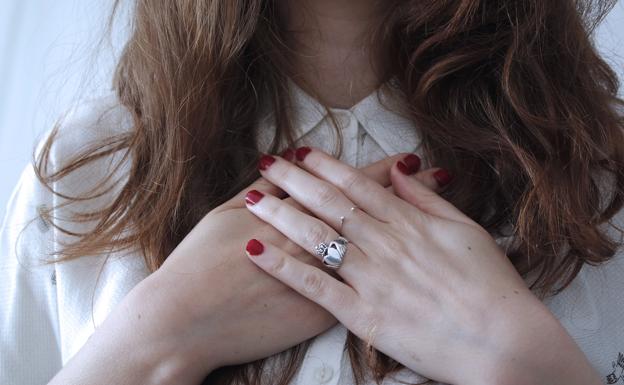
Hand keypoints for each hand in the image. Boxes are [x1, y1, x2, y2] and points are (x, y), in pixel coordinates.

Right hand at [48, 150, 444, 384]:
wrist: (185, 321)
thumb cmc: (199, 264)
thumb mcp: (226, 214)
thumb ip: (263, 190)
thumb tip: (288, 164)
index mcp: (296, 212)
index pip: (349, 186)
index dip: (382, 170)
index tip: (411, 158)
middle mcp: (316, 243)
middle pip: (372, 212)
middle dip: (407, 192)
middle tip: (436, 173)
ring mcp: (322, 281)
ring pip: (375, 249)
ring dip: (408, 229)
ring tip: (433, 217)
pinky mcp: (321, 314)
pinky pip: (361, 290)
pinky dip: (389, 274)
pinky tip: (410, 268)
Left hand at [243, 147, 601, 384]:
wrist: (504, 343)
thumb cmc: (492, 286)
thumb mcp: (467, 231)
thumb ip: (429, 200)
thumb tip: (403, 169)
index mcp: (410, 223)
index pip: (358, 186)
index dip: (326, 166)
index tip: (301, 152)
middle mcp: (386, 244)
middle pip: (330, 204)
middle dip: (295, 180)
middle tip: (266, 163)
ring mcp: (372, 279)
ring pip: (317, 238)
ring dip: (281, 214)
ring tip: (252, 198)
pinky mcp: (363, 315)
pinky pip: (315, 287)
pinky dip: (283, 268)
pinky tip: (255, 251)